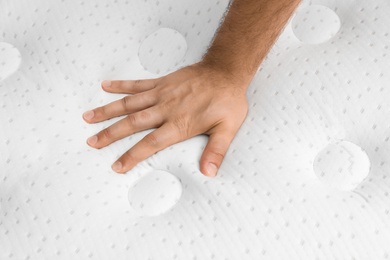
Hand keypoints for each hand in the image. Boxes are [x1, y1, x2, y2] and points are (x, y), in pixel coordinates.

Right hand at [83, 62, 247, 176]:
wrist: (225, 71)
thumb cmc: (227, 100)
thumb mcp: (227, 128)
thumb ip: (216, 151)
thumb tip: (209, 172)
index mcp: (179, 123)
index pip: (150, 143)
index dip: (132, 155)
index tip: (117, 166)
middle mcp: (165, 109)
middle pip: (132, 123)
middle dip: (110, 134)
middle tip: (92, 143)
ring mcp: (161, 94)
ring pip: (129, 103)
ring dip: (107, 111)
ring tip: (88, 117)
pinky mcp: (161, 83)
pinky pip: (137, 84)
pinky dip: (121, 85)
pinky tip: (105, 86)